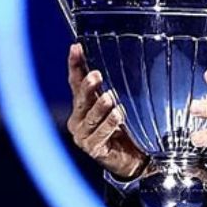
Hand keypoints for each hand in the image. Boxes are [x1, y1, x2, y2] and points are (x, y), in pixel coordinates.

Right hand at [67, 43, 147, 179]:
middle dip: (87, 86)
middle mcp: (79, 119)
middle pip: (80, 99)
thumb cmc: (122, 128)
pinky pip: (100, 134)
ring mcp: (83, 135)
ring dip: (100, 106)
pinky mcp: (93, 149)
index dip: (75, 64)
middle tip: (96, 75)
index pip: (75, 81)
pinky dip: (110, 124)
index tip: (76, 47)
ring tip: (110, 97)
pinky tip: (119, 115)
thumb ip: (111, 86)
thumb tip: (118, 54)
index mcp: (82, 104)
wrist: (131, 159)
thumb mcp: (116, 103)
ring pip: (90, 117)